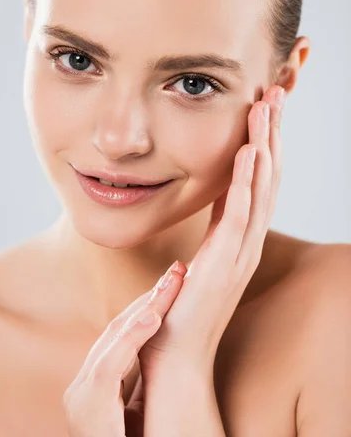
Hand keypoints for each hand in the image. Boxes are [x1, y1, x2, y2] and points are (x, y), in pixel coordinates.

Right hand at [62, 260, 186, 436]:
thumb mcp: (140, 409)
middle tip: (179, 270)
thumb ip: (140, 381)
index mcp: (98, 384)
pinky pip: (109, 369)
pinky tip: (153, 318)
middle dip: (150, 298)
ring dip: (144, 309)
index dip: (149, 303)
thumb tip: (160, 343)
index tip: (175, 279)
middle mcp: (84, 387)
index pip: (123, 333)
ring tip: (171, 285)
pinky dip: (130, 340)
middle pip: (117, 330)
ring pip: (112, 341)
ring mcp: (82, 400)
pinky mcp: (88, 412)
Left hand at [137, 86, 284, 408]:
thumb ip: (208, 231)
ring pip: (260, 188)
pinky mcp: (224, 263)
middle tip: (276, 92)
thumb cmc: (180, 310)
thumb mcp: (198, 259)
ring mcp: (240, 252)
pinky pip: (238, 214)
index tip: (262, 108)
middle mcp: (246, 241)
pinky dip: (245, 181)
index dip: (262, 143)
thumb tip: (208, 202)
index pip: (255, 181)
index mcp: (237, 237)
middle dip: (271, 133)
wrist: (175, 358)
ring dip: (265, 145)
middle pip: (266, 177)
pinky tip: (248, 152)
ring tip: (267, 106)